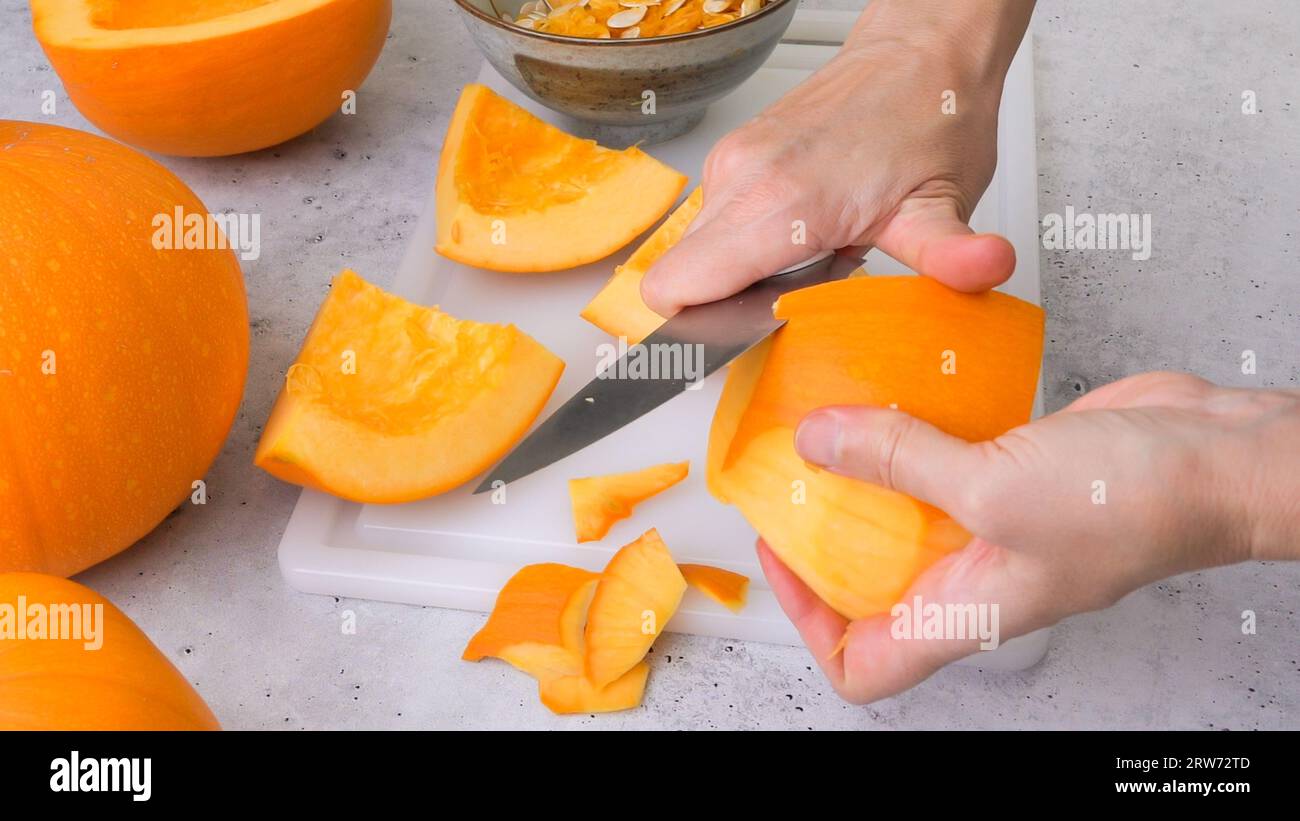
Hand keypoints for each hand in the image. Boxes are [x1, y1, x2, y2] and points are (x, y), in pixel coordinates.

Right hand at [640, 0, 1036, 316]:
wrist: (922, 52)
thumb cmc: (929, 118)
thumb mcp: (944, 201)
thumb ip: (950, 253)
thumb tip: (984, 268)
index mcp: (778, 202)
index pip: (676, 288)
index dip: (700, 330)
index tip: (745, 336)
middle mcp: (740, 178)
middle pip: (677, 281)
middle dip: (721, 311)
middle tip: (787, 304)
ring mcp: (731, 163)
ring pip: (693, 255)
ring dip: (736, 278)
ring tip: (803, 264)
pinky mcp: (733, 156)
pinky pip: (711, 226)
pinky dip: (743, 248)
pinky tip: (800, 238)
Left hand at [763, 371, 1299, 702]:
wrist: (1218, 456)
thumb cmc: (1137, 506)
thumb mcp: (993, 488)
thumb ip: (898, 463)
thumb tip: (818, 444)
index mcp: (963, 612)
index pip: (861, 660)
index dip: (810, 622)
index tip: (782, 558)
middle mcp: (970, 576)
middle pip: (868, 577)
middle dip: (825, 529)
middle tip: (795, 473)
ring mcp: (990, 523)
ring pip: (902, 510)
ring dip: (864, 470)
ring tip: (828, 422)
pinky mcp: (1009, 471)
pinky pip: (940, 457)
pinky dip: (911, 430)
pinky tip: (894, 392)